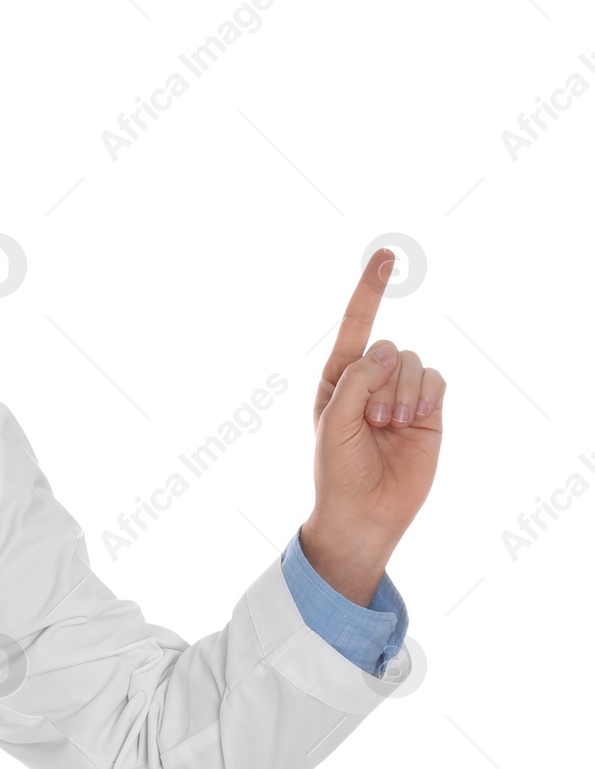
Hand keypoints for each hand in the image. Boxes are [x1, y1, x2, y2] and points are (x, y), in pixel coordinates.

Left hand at [300, 248, 445, 605]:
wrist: (364, 511)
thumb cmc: (336, 468)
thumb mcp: (333, 421)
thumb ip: (356, 380)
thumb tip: (388, 351)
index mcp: (338, 378)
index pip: (355, 326)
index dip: (369, 291)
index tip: (385, 256)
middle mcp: (370, 380)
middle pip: (388, 348)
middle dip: (380, 383)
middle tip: (370, 423)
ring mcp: (400, 394)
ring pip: (413, 362)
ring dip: (401, 394)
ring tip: (387, 428)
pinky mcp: (428, 409)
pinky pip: (436, 379)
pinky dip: (425, 394)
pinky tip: (413, 420)